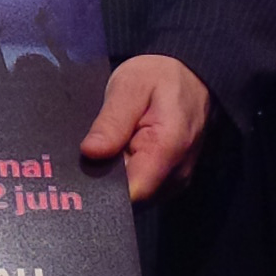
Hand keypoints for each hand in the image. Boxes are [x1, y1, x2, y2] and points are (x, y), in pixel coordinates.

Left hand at [79, 55, 210, 202]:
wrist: (192, 77)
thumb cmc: (160, 77)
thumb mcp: (130, 86)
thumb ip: (112, 121)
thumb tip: (90, 153)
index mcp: (168, 150)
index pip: (131, 192)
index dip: (103, 186)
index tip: (83, 170)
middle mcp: (176, 174)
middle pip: (131, 198)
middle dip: (106, 180)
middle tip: (95, 149)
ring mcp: (176, 181)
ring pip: (135, 195)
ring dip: (117, 177)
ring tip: (112, 145)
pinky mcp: (171, 182)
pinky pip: (142, 187)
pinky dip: (127, 175)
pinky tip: (121, 152)